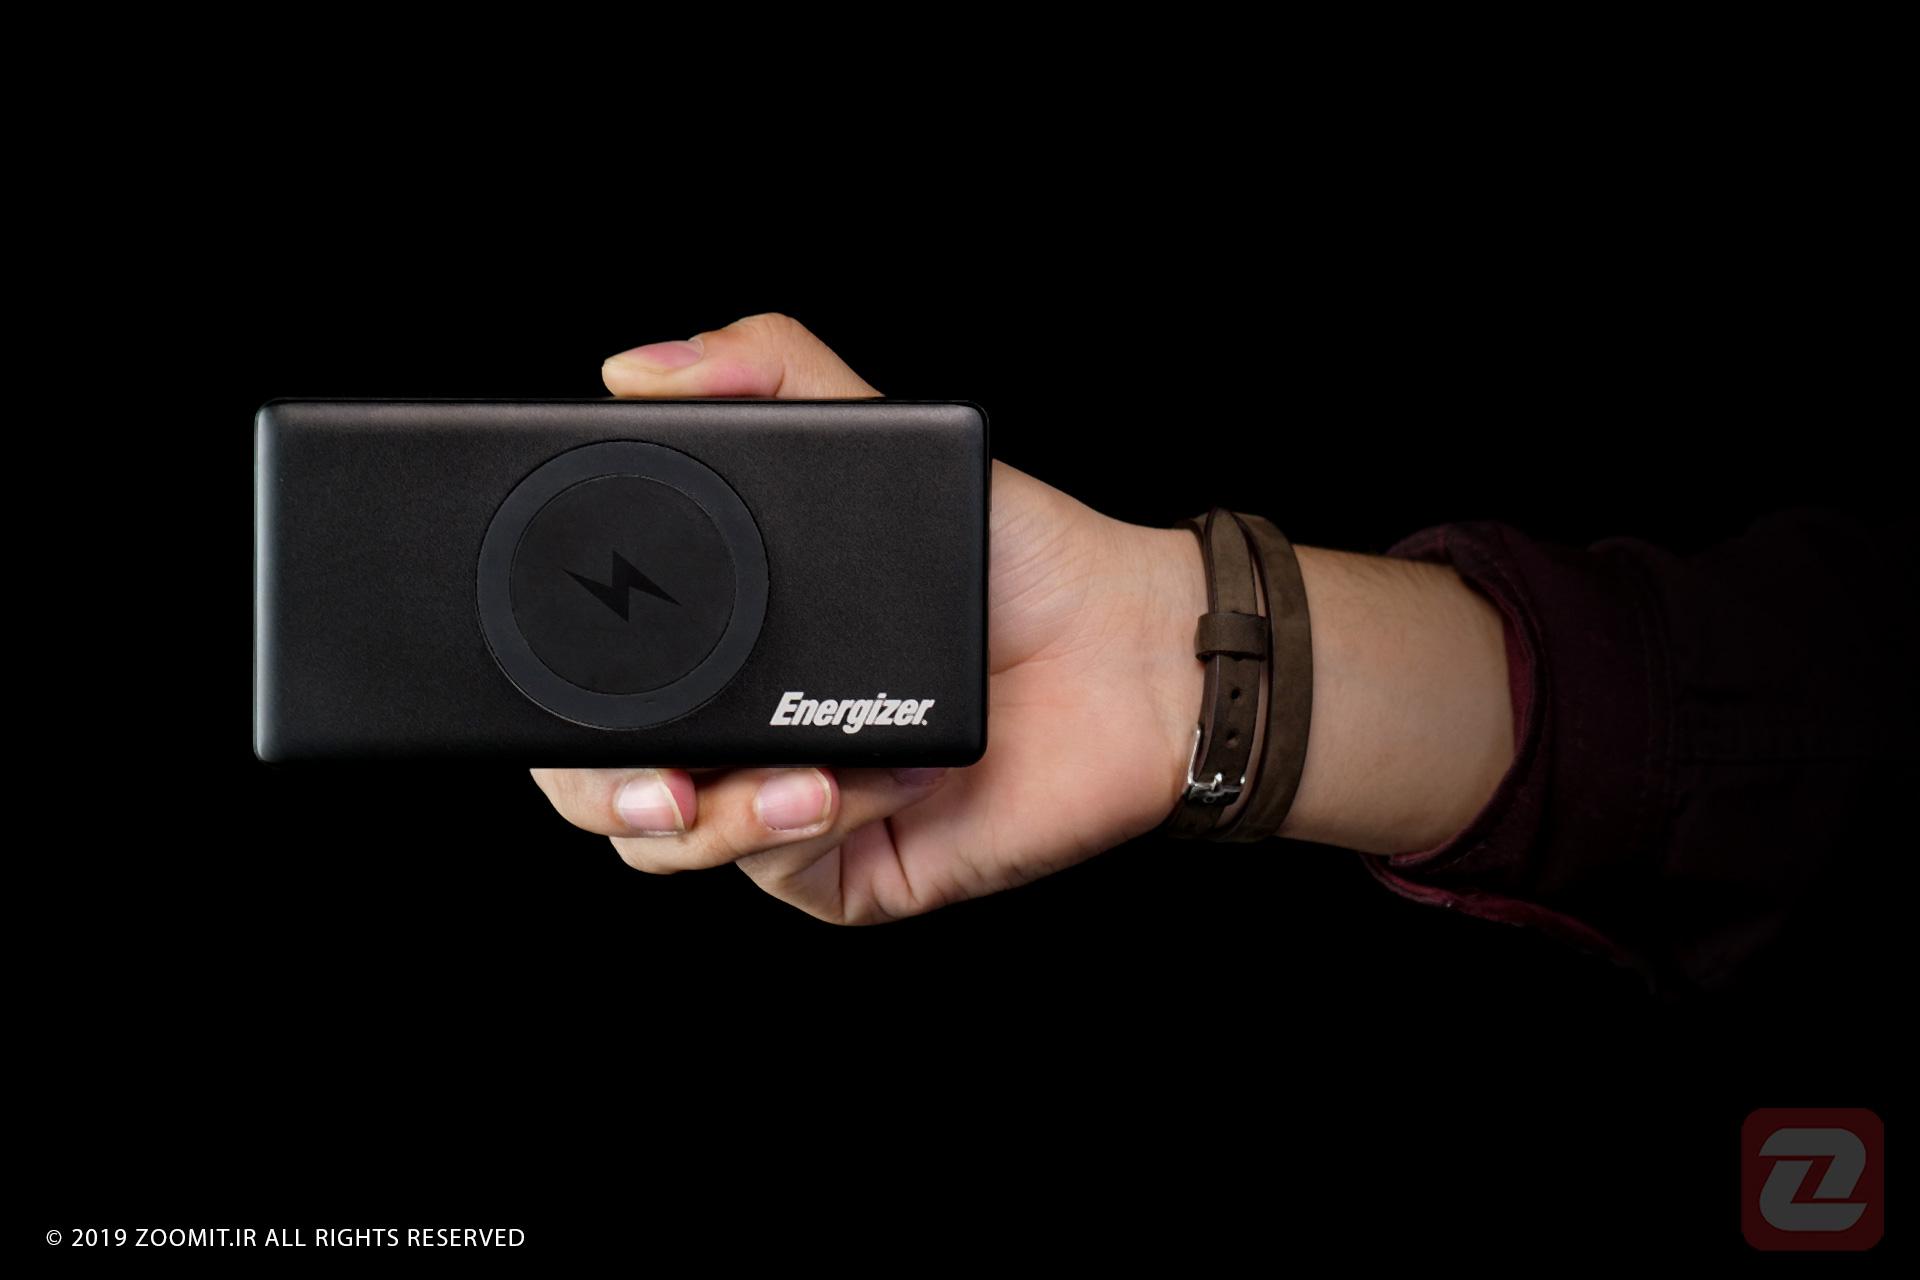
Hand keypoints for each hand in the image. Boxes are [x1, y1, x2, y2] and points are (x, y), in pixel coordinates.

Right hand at [531, 312, 1208, 922]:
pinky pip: (780, 868)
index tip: (552, 664)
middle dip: (602, 791)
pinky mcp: (842, 868)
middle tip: (653, 777)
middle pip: (598, 787)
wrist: (1129, 652)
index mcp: (724, 643)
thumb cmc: (1012, 556)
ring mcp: (784, 804)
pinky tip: (882, 777)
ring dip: (717, 818)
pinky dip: (817, 824)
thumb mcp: (884, 439)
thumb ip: (770, 372)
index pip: (594, 676)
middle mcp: (740, 728)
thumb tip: (636, 368)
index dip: (551, 687)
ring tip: (806, 776)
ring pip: (670, 847)